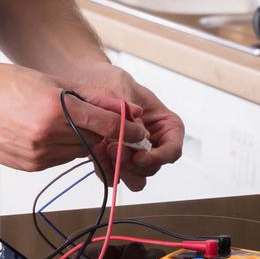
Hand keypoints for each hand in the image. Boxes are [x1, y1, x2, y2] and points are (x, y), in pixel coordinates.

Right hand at [0, 61, 147, 173]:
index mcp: (56, 109)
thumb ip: (89, 97)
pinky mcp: (29, 166)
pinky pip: (59, 160)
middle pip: (95, 141)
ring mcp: (37, 154)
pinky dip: (65, 148)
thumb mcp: (51, 81)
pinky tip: (54, 134)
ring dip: (86, 142)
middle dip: (109, 136)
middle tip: (119, 130)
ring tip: (77, 125)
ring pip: (78, 152)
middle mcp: (48, 135)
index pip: (107, 124)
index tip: (139, 130)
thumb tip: (124, 109)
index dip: (128, 129)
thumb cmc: (5, 82)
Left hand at [64, 64, 184, 191]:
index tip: (139, 157)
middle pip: (153, 167)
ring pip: (136, 177)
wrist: (86, 82)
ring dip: (121, 170)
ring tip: (104, 152)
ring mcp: (136, 153)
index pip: (172, 149)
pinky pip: (115, 175)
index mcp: (166, 124)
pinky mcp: (116, 159)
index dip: (158, 157)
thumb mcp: (122, 89)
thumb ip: (129, 112)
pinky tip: (95, 154)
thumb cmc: (111, 81)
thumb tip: (138, 132)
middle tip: (115, 151)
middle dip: (134, 164)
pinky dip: (106, 169)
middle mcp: (154, 142)